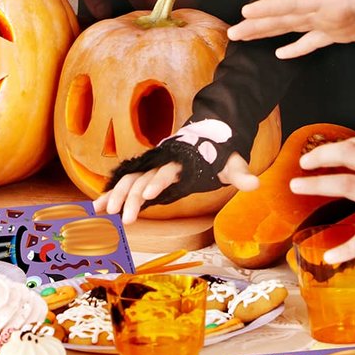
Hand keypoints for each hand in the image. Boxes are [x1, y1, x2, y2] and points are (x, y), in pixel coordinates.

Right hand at [95, 119, 256, 222]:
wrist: (207, 136)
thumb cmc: (218, 153)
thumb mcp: (231, 162)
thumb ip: (239, 173)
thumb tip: (255, 183)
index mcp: (182, 161)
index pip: (168, 171)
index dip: (159, 182)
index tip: (150, 194)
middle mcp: (163, 163)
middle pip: (143, 179)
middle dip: (132, 197)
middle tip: (124, 217)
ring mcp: (153, 168)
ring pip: (130, 181)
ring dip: (117, 195)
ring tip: (103, 212)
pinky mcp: (147, 175)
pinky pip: (127, 184)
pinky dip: (113, 193)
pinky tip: (98, 206)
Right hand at [228, 0, 354, 60]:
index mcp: (331, 0)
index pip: (294, 3)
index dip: (270, 7)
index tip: (246, 11)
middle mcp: (325, 10)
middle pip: (284, 16)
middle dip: (258, 23)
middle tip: (232, 31)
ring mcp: (331, 21)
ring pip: (292, 28)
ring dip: (268, 33)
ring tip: (245, 38)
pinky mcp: (341, 32)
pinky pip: (312, 42)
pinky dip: (296, 48)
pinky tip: (281, 55)